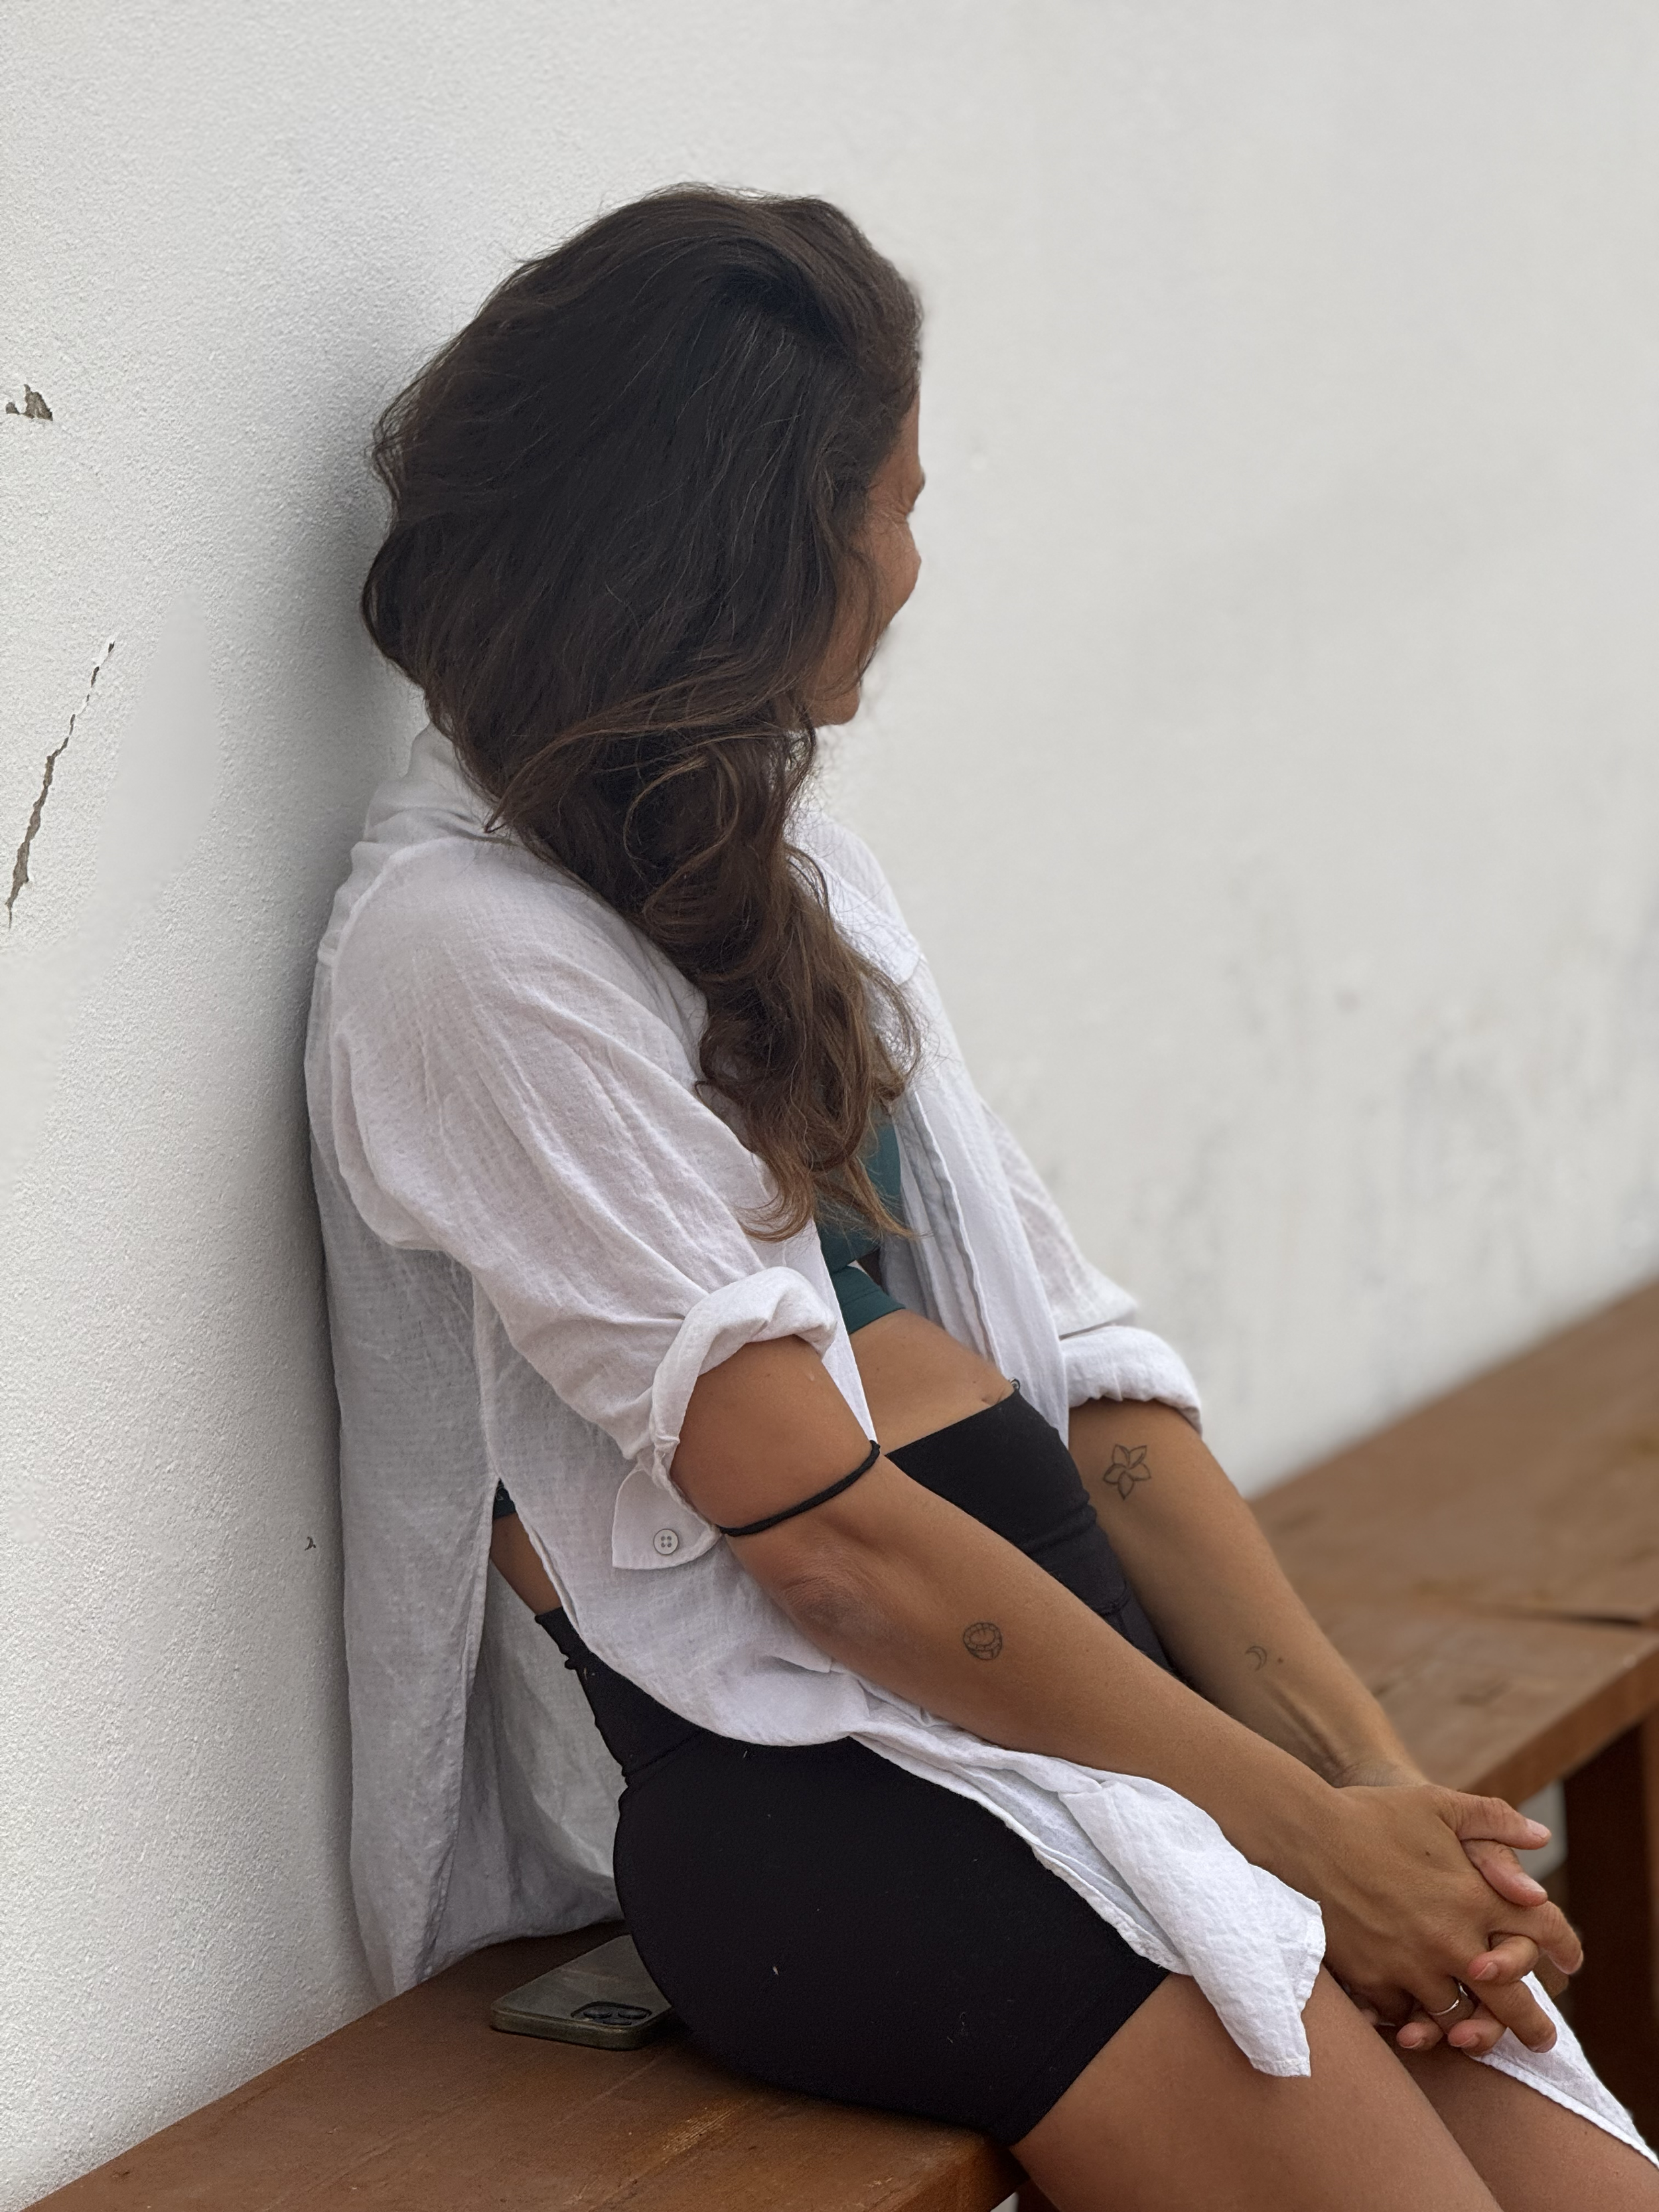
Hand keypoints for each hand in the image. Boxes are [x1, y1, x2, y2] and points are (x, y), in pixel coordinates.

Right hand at [1303, 1783, 1578, 2056]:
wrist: (1300, 1833)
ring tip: (1474, 2038)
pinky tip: (1413, 2018)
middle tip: (1541, 2040)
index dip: (1564, 1948)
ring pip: (1457, 2021)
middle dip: (1532, 2026)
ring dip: (1468, 2029)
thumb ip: (1494, 1819)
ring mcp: (1411, 1964)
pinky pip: (1403, 2018)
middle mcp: (1452, 1939)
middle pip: (1511, 2001)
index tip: (1570, 1964)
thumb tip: (1542, 1839)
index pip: (1542, 1931)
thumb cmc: (1370, 1814)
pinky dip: (1410, 2021)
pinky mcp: (1373, 1980)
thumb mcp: (1437, 1804)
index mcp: (1476, 1896)